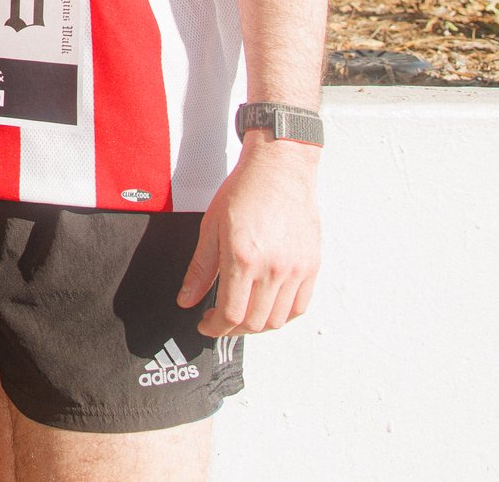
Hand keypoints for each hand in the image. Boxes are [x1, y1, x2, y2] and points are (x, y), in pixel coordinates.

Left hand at [178, 135, 319, 337]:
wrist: (279, 169)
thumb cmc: (245, 191)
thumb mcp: (211, 228)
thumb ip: (200, 269)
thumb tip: (187, 299)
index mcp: (244, 258)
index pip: (231, 315)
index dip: (215, 327)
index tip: (206, 324)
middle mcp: (273, 268)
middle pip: (254, 323)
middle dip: (232, 329)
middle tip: (219, 320)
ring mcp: (296, 269)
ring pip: (277, 320)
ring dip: (256, 325)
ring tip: (242, 314)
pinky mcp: (312, 266)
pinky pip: (299, 307)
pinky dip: (281, 315)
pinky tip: (266, 306)